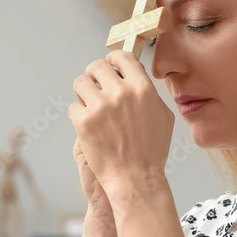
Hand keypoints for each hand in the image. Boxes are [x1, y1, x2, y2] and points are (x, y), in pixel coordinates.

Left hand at [68, 50, 174, 208]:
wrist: (136, 179)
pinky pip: (73, 107)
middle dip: (94, 75)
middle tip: (96, 87)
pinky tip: (88, 126)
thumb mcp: (164, 116)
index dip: (114, 59)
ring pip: (80, 83)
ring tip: (90, 106)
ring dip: (83, 92)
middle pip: (97, 66)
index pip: (123, 57)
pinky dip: (78, 115)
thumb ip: (149, 93)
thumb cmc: (152, 151)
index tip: (110, 65)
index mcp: (142, 89)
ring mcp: (100, 107)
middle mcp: (121, 93)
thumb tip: (137, 77)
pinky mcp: (83, 122)